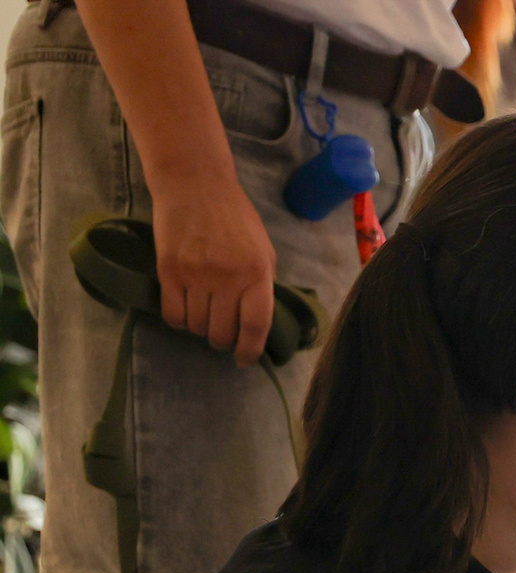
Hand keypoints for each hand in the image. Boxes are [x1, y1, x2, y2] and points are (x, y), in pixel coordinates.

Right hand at [155, 172, 274, 364]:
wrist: (194, 184)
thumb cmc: (234, 218)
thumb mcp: (262, 250)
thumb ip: (260, 285)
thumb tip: (256, 324)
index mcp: (257, 273)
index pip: (255, 326)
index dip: (250, 350)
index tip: (244, 360)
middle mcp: (227, 277)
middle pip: (222, 332)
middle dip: (223, 341)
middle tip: (222, 336)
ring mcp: (196, 275)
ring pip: (196, 326)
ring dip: (200, 329)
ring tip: (203, 316)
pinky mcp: (168, 270)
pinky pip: (172, 314)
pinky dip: (179, 321)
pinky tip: (184, 312)